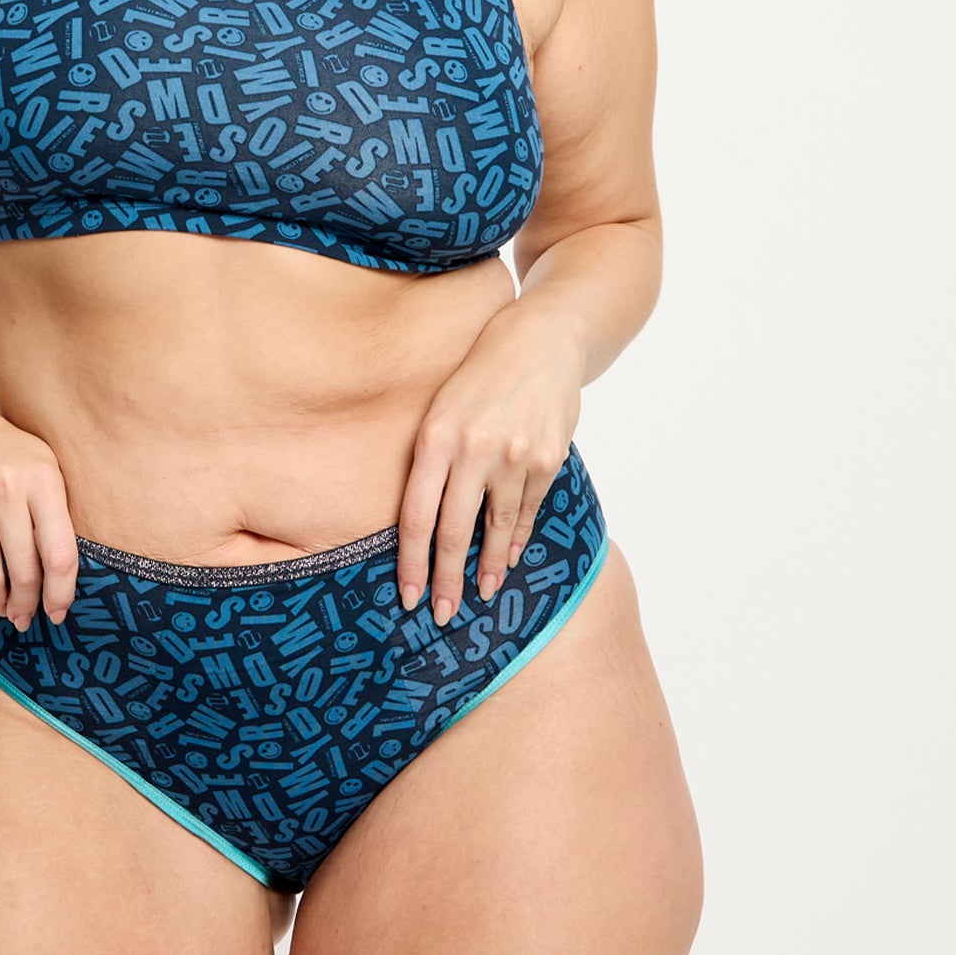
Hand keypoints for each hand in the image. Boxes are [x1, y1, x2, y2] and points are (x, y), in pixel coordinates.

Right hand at [0, 407, 78, 628]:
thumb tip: (62, 582)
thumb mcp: (46, 468)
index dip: (60, 594)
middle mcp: (5, 488)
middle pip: (24, 573)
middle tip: (25, 615)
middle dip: (27, 604)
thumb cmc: (7, 453)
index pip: (59, 555)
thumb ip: (58, 516)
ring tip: (2, 604)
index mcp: (42, 478)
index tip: (57, 613)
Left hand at [396, 303, 584, 624]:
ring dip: (487, 567)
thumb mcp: (440, 407)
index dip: (411, 562)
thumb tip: (421, 523)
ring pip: (495, 528)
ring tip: (482, 593)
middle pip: (452, 531)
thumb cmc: (479, 377)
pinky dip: (517, 538)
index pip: (415, 516)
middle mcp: (472, 449)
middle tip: (441, 614)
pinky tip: (509, 557)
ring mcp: (514, 456)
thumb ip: (431, 459)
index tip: (408, 595)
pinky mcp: (547, 459)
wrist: (540, 340)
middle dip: (446, 581)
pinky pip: (528, 511)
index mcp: (434, 437)